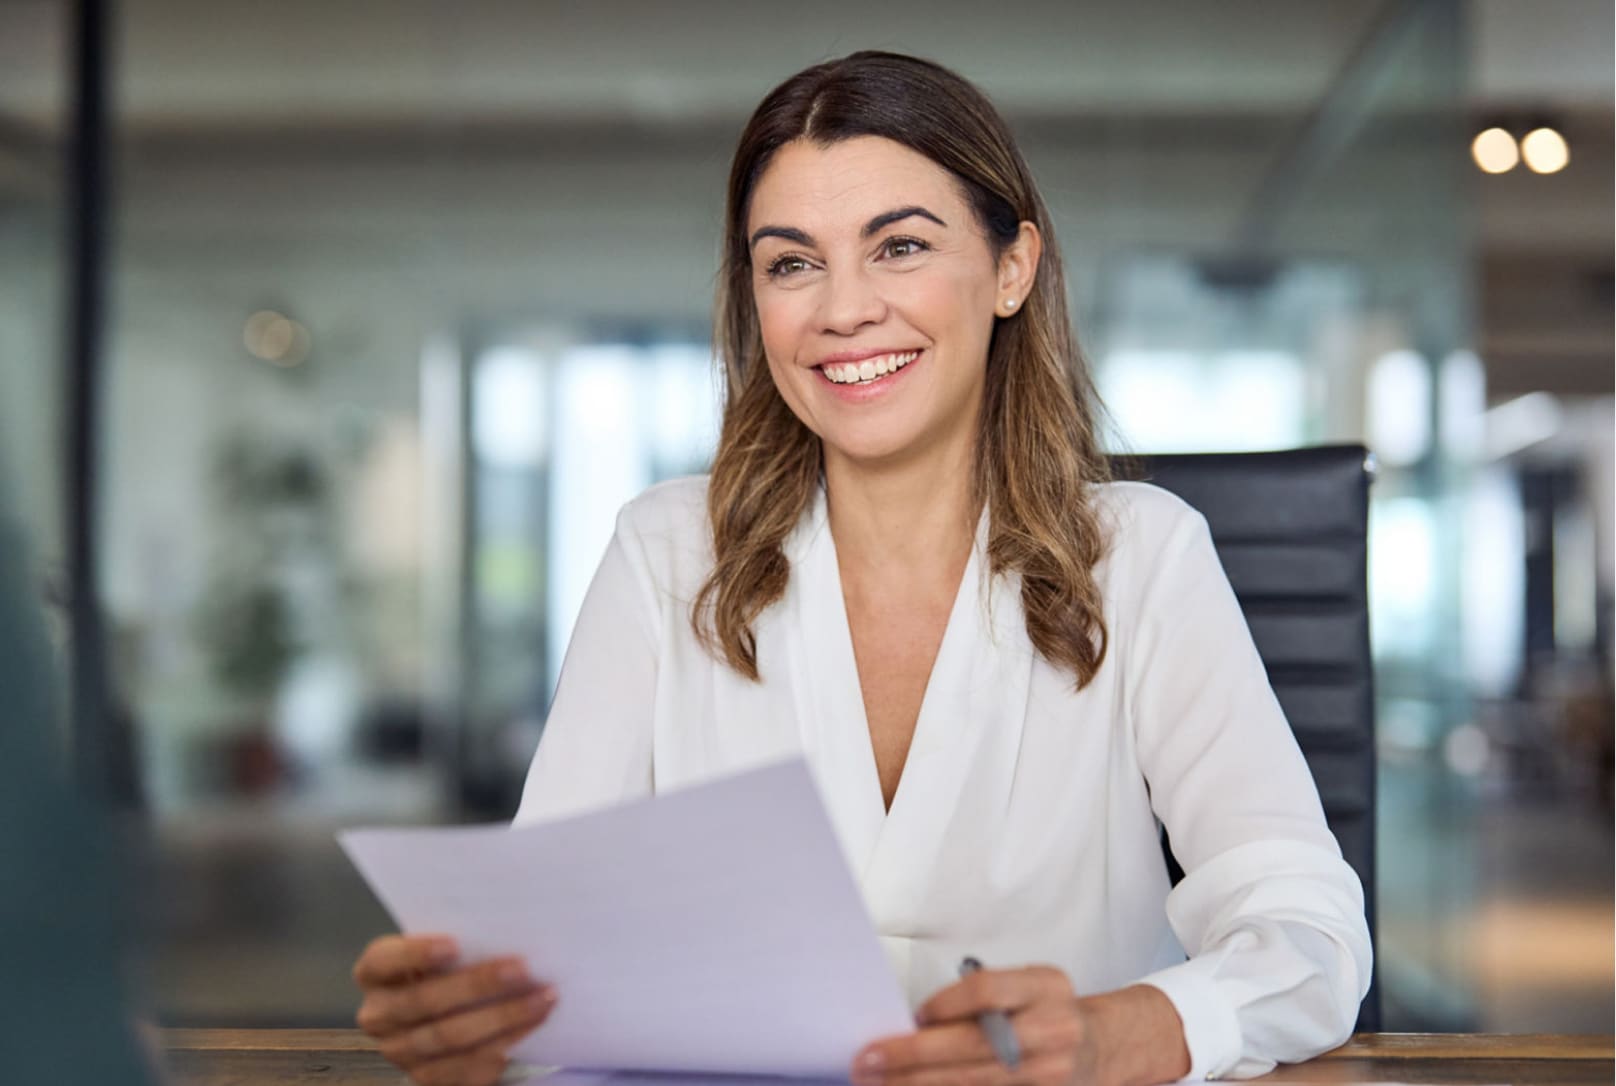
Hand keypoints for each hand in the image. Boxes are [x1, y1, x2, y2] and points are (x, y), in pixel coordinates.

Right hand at [353, 934, 556, 1085]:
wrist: (447, 1016)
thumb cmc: (448, 969)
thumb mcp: (443, 951)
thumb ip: (461, 943)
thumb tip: (507, 928)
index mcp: (374, 974)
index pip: (384, 961)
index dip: (415, 954)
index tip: (455, 945)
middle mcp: (378, 1015)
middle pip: (424, 1001)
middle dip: (477, 985)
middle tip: (522, 969)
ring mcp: (399, 1051)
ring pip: (450, 1036)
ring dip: (502, 1017)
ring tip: (542, 998)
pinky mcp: (426, 1078)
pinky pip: (466, 1067)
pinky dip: (503, 1045)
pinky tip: (531, 1026)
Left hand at [851, 967, 1189, 1085]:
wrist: (1103, 1048)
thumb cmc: (1047, 1013)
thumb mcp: (1027, 986)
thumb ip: (982, 998)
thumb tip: (914, 1024)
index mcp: (1047, 987)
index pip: (987, 991)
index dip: (945, 1005)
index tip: (912, 1017)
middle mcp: (1055, 1031)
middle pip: (974, 1046)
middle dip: (913, 1056)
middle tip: (869, 1060)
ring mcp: (1054, 1075)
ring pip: (977, 1084)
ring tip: (881, 1083)